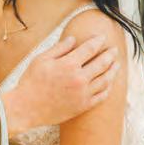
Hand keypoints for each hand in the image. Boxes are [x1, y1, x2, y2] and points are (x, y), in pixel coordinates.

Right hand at [0, 35, 119, 136]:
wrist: (27, 107)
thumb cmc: (31, 81)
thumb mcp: (41, 59)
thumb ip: (59, 48)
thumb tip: (73, 39)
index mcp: (68, 64)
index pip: (89, 49)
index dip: (97, 41)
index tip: (102, 37)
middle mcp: (79, 78)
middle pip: (102, 63)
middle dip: (110, 55)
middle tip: (114, 50)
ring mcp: (83, 93)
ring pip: (105, 80)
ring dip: (113, 71)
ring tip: (116, 65)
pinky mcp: (83, 106)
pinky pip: (102, 96)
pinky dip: (108, 88)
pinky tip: (109, 83)